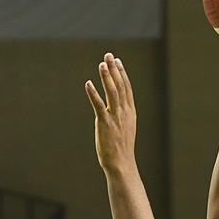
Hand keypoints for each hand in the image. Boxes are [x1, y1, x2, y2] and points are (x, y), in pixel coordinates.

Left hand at [84, 52, 136, 174]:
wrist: (121, 164)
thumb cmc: (121, 149)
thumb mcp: (125, 129)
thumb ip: (121, 116)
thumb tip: (117, 109)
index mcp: (130, 112)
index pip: (127, 88)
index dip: (122, 73)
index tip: (117, 61)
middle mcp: (124, 112)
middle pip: (120, 86)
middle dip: (114, 69)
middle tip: (109, 55)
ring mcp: (115, 117)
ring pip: (112, 92)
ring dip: (106, 77)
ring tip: (102, 63)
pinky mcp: (105, 123)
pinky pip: (99, 105)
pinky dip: (94, 93)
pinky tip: (88, 83)